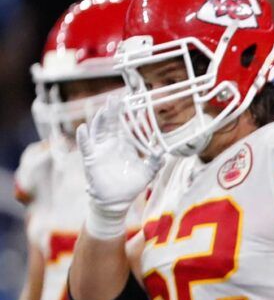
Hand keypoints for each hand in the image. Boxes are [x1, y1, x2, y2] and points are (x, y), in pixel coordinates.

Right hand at [74, 101, 158, 241]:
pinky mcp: (91, 160)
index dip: (124, 114)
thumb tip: (164, 152)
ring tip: (103, 109)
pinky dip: (83, 137)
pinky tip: (83, 128)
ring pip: (97, 131)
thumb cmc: (130, 186)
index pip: (123, 126)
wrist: (117, 201)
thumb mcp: (147, 173)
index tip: (128, 101)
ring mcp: (99, 151)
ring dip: (99, 120)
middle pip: (109, 124)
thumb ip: (155, 162)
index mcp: (123, 145)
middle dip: (111, 111)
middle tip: (114, 98)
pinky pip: (86, 146)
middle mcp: (110, 145)